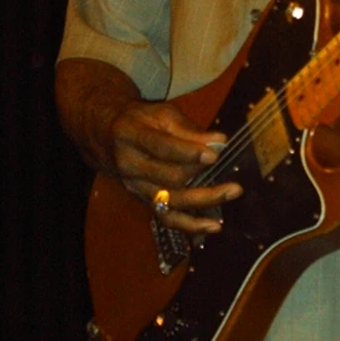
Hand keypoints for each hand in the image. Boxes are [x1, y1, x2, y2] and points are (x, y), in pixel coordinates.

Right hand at [108, 99, 241, 236]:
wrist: (108, 137)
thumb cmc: (141, 121)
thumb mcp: (161, 114)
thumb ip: (189, 129)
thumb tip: (219, 141)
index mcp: (130, 135)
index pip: (160, 146)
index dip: (188, 152)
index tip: (214, 155)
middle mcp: (130, 164)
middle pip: (169, 177)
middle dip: (203, 177)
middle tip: (229, 172)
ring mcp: (135, 187)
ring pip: (171, 201)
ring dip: (204, 200)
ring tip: (231, 193)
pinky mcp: (144, 201)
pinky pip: (167, 218)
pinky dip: (191, 225)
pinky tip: (213, 226)